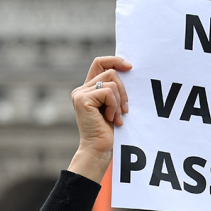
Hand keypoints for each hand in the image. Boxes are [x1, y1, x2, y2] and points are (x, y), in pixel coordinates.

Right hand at [69, 56, 131, 181]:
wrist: (99, 150)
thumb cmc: (109, 132)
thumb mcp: (114, 106)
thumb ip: (115, 90)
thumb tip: (128, 70)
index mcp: (89, 89)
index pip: (100, 63)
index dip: (115, 60)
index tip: (130, 67)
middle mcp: (81, 89)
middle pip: (110, 72)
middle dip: (123, 91)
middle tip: (125, 110)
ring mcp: (80, 94)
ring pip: (111, 82)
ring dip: (119, 101)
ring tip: (116, 117)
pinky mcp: (82, 99)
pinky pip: (108, 92)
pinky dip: (114, 106)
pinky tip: (110, 118)